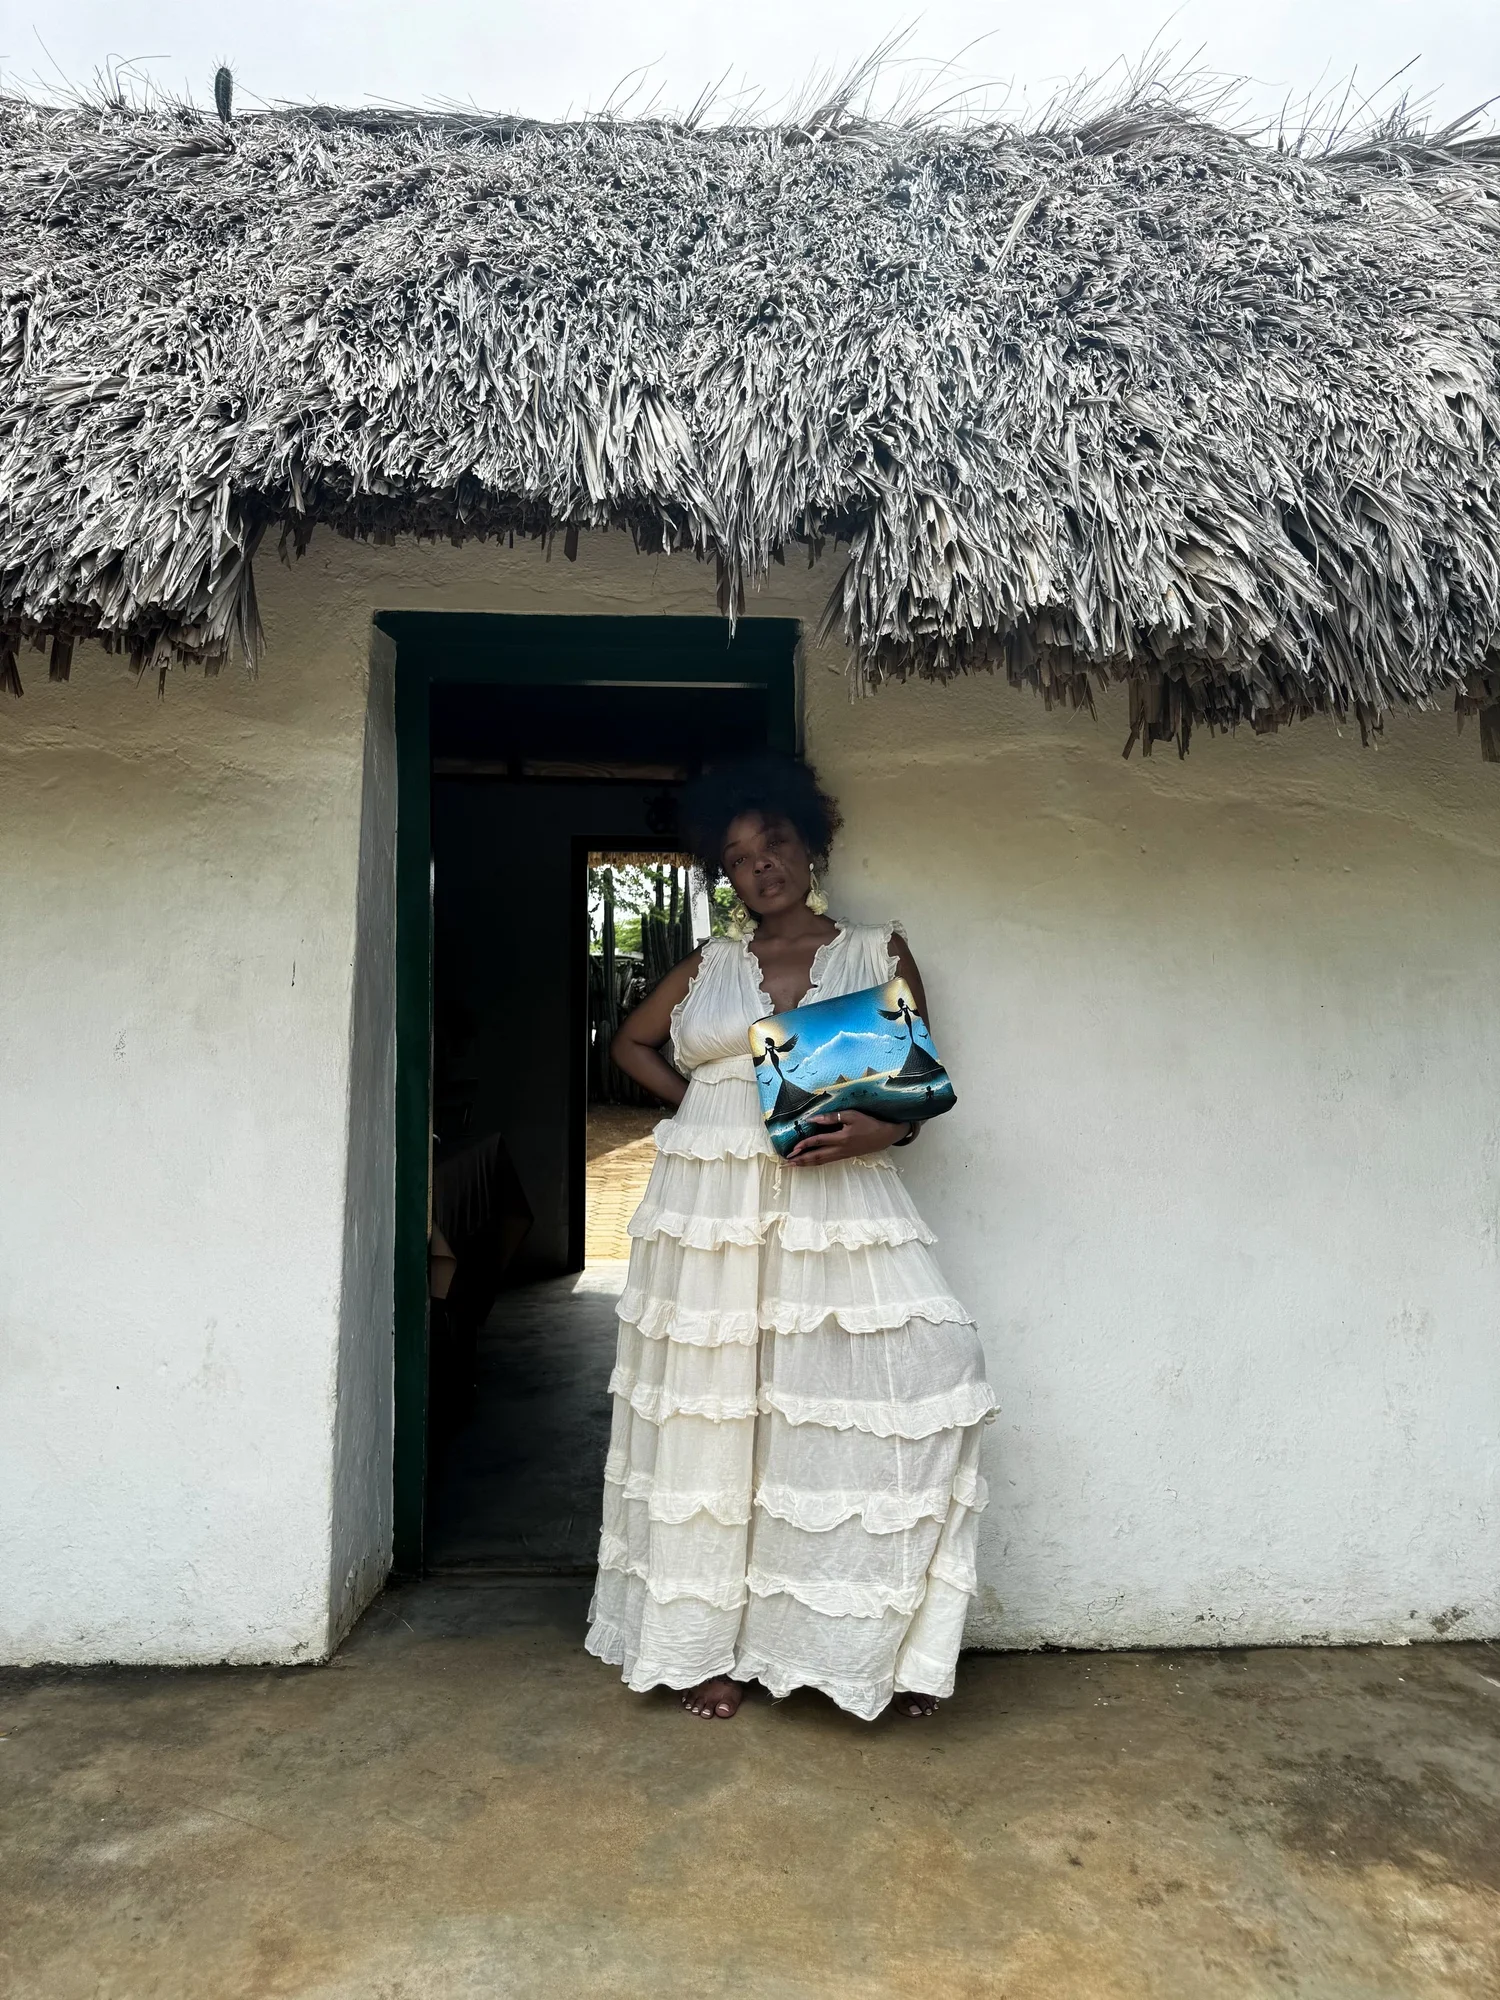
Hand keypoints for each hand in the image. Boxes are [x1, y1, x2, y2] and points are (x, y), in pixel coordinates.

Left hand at [786, 1109, 905, 1166]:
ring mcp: (842, 1154)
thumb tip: (813, 1119)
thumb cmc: (869, 1123)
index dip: (805, 1144)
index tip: (793, 1147)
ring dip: (806, 1164)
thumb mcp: (852, 1115)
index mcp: (841, 1138)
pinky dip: (815, 1163)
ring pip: (821, 1161)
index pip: (819, 1141)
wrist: (885, 1136)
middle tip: (786, 1163)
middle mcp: (840, 1149)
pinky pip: (827, 1161)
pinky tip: (808, 1163)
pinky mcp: (845, 1156)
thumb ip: (832, 1117)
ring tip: (793, 1166)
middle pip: (817, 1156)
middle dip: (801, 1160)